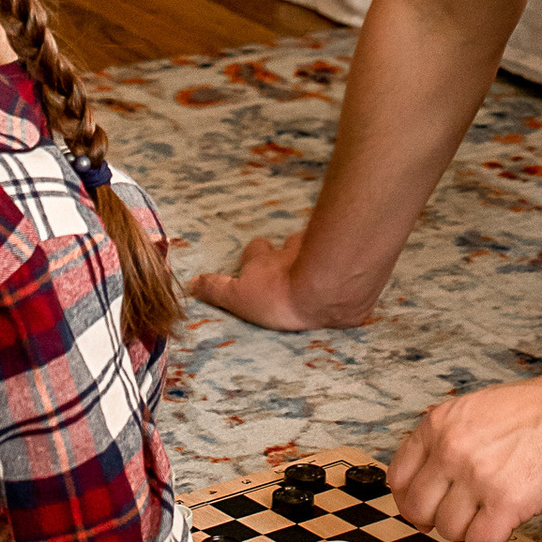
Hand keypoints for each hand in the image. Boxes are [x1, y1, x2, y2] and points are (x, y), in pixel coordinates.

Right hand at [192, 227, 376, 332]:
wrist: (325, 293)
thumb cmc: (279, 297)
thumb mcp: (238, 298)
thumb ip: (215, 289)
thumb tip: (191, 282)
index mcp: (264, 261)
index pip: (255, 250)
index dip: (255, 254)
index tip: (256, 258)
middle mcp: (289, 253)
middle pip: (288, 243)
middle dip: (288, 251)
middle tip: (292, 265)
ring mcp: (319, 254)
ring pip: (318, 248)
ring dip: (317, 254)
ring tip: (323, 269)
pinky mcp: (345, 263)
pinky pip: (345, 257)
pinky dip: (344, 263)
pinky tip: (350, 275)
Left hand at [389, 365, 541, 541]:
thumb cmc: (536, 411)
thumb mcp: (474, 411)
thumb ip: (445, 440)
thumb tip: (422, 482)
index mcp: (438, 424)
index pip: (397, 478)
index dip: (410, 499)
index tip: (426, 506)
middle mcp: (451, 448)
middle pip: (417, 510)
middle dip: (435, 520)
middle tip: (458, 517)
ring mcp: (477, 476)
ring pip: (448, 531)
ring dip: (469, 529)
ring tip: (492, 511)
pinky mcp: (507, 502)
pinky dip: (491, 541)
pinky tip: (505, 524)